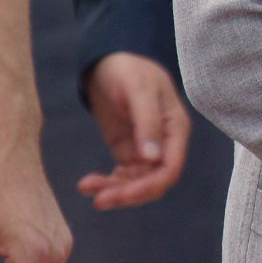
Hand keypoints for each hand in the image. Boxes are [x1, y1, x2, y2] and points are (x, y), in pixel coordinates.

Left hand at [76, 52, 191, 209]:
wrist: (106, 62)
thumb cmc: (128, 69)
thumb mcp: (138, 90)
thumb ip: (147, 122)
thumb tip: (152, 158)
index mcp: (174, 129)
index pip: (170, 168)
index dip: (150, 186)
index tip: (124, 194)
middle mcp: (164, 144)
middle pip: (152, 181)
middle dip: (128, 193)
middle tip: (99, 200)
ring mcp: (145, 149)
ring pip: (136, 183)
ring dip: (114, 191)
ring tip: (87, 188)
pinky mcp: (127, 151)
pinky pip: (122, 177)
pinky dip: (107, 183)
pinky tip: (88, 183)